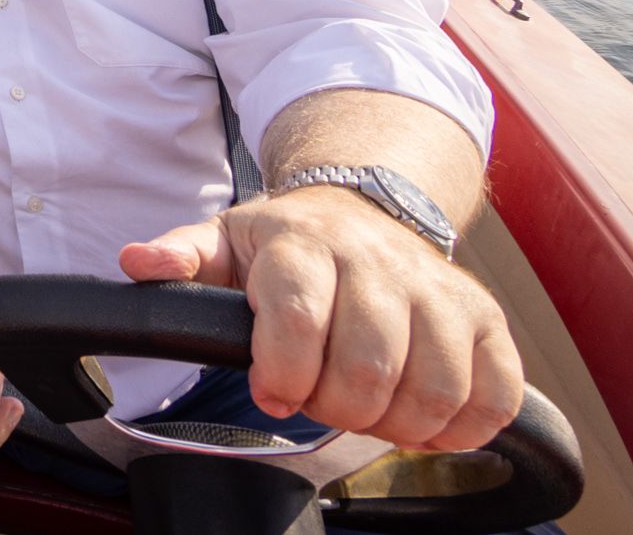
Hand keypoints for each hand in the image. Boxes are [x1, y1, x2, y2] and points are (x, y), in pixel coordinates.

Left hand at [118, 188, 521, 449]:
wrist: (362, 209)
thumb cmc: (287, 244)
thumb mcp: (225, 241)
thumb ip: (182, 257)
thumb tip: (137, 263)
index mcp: (303, 244)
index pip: (297, 317)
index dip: (283, 373)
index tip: (272, 391)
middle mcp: (375, 261)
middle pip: (368, 367)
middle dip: (336, 409)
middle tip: (322, 403)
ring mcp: (436, 288)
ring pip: (434, 386)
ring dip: (398, 423)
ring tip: (370, 411)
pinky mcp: (483, 316)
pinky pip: (495, 390)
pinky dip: (464, 424)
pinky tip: (426, 418)